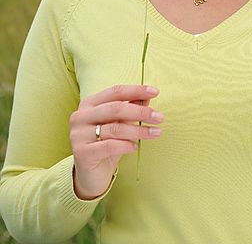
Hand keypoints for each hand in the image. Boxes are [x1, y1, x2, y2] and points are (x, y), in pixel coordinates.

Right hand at [70, 84, 162, 199]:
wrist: (91, 175)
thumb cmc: (107, 144)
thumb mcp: (120, 123)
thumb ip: (131, 107)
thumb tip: (148, 95)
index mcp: (89, 104)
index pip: (115, 92)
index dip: (136, 90)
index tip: (155, 92)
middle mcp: (80, 117)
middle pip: (116, 108)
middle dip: (141, 112)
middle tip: (159, 117)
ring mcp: (78, 135)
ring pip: (115, 128)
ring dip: (139, 130)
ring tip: (155, 133)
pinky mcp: (81, 153)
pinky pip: (109, 146)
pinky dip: (126, 145)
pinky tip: (136, 147)